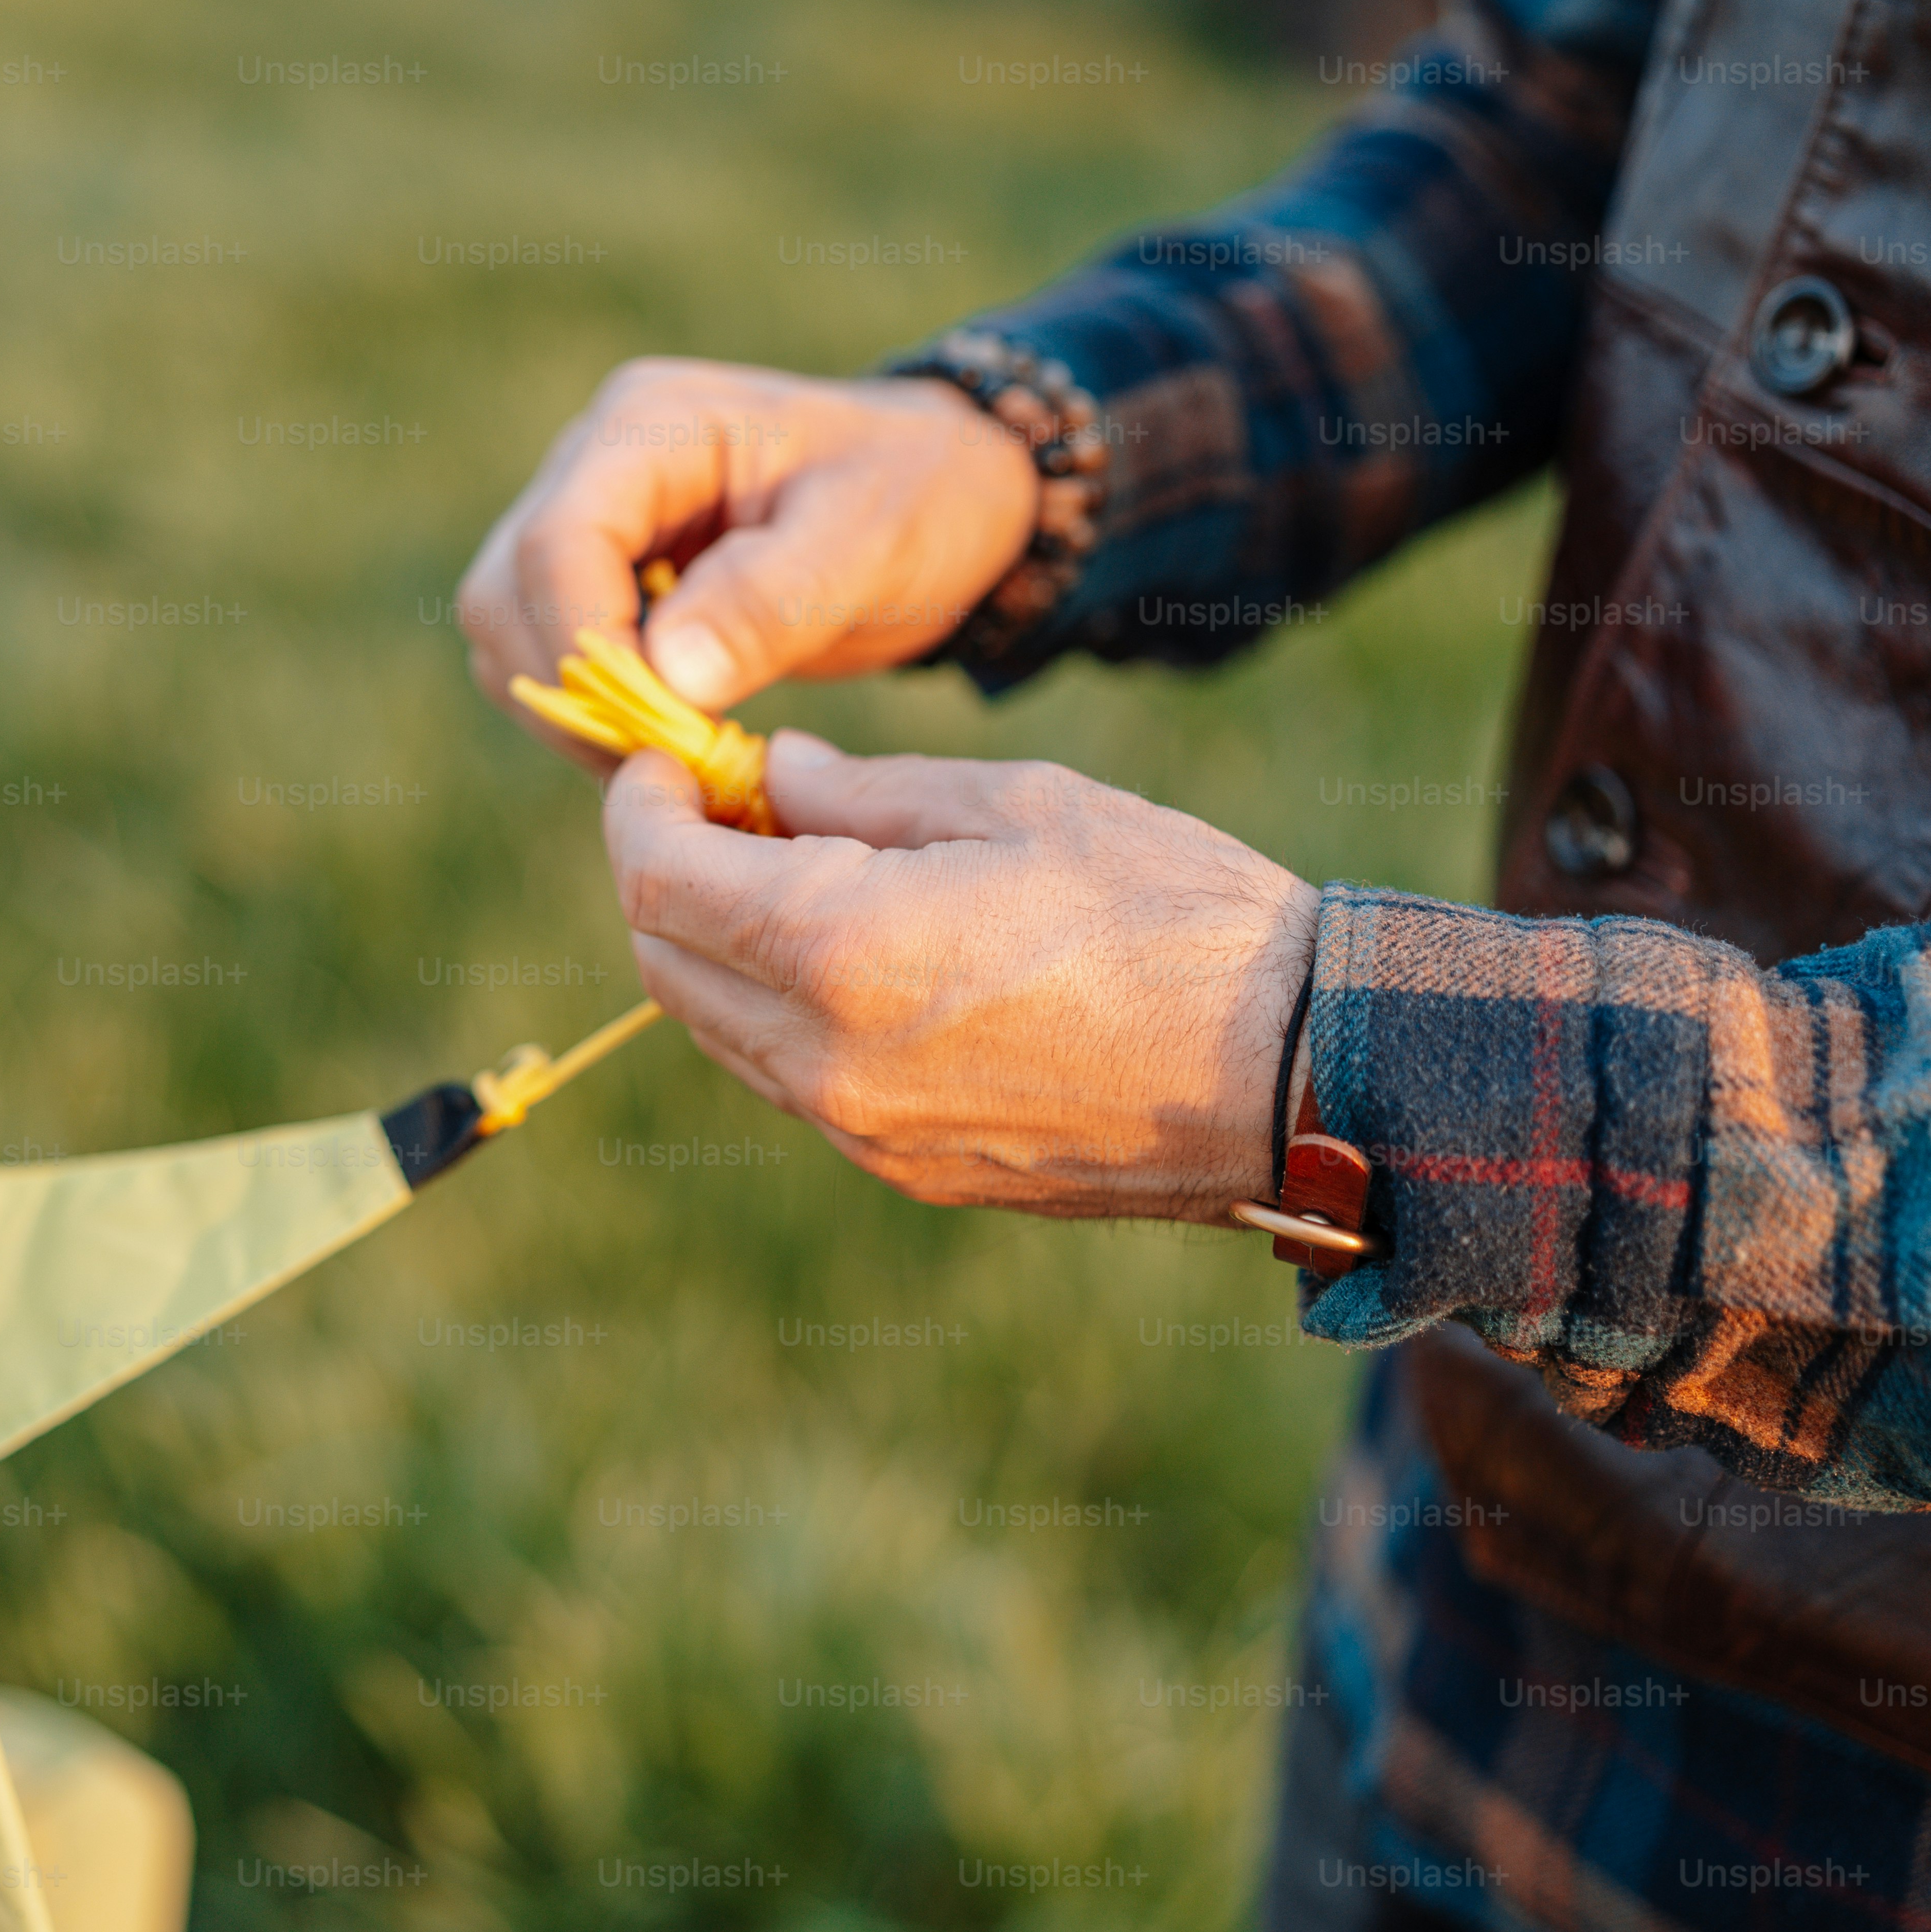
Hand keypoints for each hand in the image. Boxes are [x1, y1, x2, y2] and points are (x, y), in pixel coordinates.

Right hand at [456, 358, 1037, 768]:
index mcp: (651, 425)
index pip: (557, 543)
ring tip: (673, 750)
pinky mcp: (602, 580)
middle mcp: (596, 464)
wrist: (947, 495)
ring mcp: (591, 523)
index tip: (661, 725)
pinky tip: (670, 733)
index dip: (587, 647)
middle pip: (505, 592)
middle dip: (572, 688)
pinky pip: (548, 658)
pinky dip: (590, 712)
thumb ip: (771, 600)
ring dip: (572, 709)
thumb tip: (668, 675)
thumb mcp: (871, 538)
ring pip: (507, 634)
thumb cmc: (922, 493)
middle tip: (666, 756)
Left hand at [604, 734, 1317, 1221]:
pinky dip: (777, 1009)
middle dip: (664, 873)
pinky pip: (790, 1082)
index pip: (656, 878)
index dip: (641, 804)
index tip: (668, 761)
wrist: (1289, 1070)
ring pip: (717, 1028)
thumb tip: (771, 773)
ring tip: (781, 870)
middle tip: (719, 806)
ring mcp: (862, 1131)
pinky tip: (845, 951)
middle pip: (663, 961)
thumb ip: (862, 793)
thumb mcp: (1013, 803)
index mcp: (839, 951)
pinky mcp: (906, 1171)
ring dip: (716, 946)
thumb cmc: (1168, 909)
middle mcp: (825, 1061)